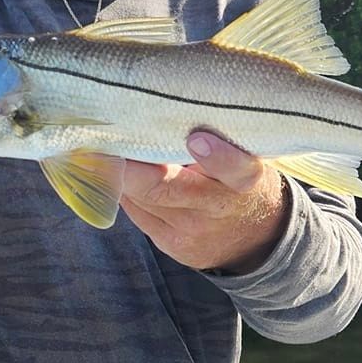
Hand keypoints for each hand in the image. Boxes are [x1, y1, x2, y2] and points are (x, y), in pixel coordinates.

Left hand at [120, 131, 288, 273]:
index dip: (217, 156)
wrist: (255, 238)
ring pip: (142, 199)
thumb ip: (214, 140)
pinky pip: (138, 214)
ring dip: (121, 175)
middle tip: (108, 143)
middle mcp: (218, 209)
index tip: (197, 139)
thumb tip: (161, 116)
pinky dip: (127, 192)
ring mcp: (193, 233)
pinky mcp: (174, 246)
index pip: (236, 169)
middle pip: (164, 189)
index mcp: (244, 180)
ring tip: (106, 151)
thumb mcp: (244, 158)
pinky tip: (120, 175)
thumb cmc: (238, 180)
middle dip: (131, 167)